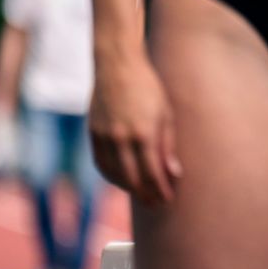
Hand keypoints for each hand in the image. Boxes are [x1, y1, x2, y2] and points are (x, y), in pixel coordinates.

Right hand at [89, 51, 180, 204]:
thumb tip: (174, 174)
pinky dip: (112, 176)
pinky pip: (101, 164)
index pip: (153, 173)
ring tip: (142, 194)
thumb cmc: (148, 87)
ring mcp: (105, 137)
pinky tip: (122, 180)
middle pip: (133, 179)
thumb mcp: (166, 113)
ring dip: (129, 188)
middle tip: (156, 203)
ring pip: (115, 175)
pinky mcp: (93, 133)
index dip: (161, 190)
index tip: (168, 198)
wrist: (117, 65)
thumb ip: (168, 145)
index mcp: (144, 133)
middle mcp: (122, 138)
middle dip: (146, 195)